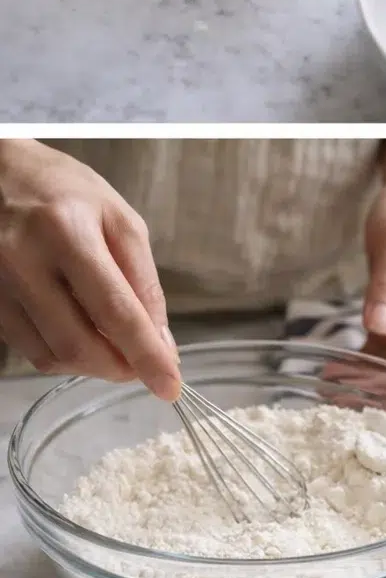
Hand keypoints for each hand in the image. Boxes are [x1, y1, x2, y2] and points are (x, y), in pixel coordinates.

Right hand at [0, 140, 179, 397]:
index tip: (169, 386)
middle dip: (119, 367)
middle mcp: (24, 261)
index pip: (114, 310)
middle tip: (143, 366)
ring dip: (91, 364)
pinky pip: (28, 350)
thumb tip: (159, 339)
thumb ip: (142, 279)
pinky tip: (80, 332)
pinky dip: (63, 354)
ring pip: (50, 356)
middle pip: (77, 344)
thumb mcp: (119, 218)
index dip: (145, 355)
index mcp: (67, 231)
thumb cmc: (64, 191)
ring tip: (112, 344)